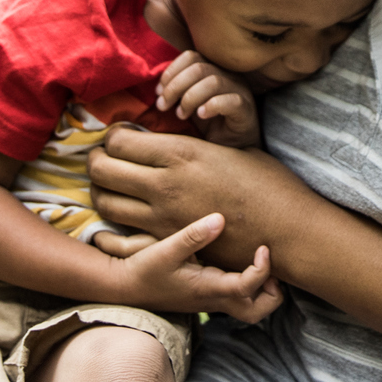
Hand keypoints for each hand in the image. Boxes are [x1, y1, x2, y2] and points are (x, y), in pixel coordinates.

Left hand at [88, 126, 314, 272]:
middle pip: (103, 168)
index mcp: (180, 152)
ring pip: (105, 201)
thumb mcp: (227, 149)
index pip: (120, 140)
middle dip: (96, 161)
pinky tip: (115, 219)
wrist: (285, 229)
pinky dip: (109, 225)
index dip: (113, 137)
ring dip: (100, 191)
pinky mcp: (166, 244)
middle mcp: (164, 183)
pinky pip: (120, 234)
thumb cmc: (266, 183)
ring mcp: (162, 217)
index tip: (119, 138)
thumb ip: (190, 146)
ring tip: (108, 186)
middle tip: (102, 160)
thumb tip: (165, 143)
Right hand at [119, 213, 282, 323]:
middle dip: (273, 293)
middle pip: (257, 311)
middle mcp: (214, 299)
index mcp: (208, 289)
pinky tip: (245, 258)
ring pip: (250, 308)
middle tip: (271, 265)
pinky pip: (238, 297)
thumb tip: (220, 219)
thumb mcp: (165, 250)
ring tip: (261, 261)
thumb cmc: (144, 269)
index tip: (263, 247)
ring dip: (264, 290)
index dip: (263, 269)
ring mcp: (211, 300)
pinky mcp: (207, 294)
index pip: (248, 287)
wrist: (124, 286)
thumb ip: (193, 236)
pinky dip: (250, 284)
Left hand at [156, 51, 260, 145]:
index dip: (171, 72)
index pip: (190, 56)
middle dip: (175, 87)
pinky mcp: (246, 109)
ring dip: (190, 98)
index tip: (158, 93)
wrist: (233, 150)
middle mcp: (228, 76)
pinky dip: (212, 106)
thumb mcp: (188, 105)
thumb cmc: (209, 125)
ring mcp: (240, 91)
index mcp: (213, 70)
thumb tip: (155, 90)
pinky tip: (201, 116)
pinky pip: (231, 101)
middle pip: (198, 68)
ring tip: (181, 115)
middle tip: (163, 107)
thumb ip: (177, 92)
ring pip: (213, 81)